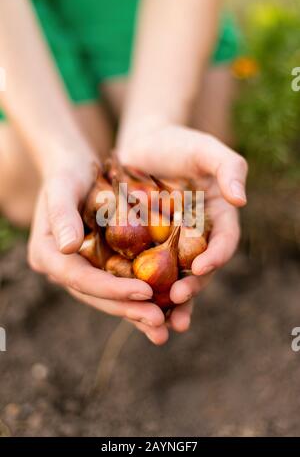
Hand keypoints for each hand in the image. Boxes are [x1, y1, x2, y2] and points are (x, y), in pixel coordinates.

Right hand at [27, 161, 169, 345]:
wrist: (77, 169)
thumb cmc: (68, 174)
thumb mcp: (62, 187)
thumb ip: (61, 215)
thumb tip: (65, 246)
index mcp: (47, 254)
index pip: (78, 278)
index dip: (111, 289)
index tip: (144, 292)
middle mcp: (64, 268)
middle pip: (96, 295)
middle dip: (128, 309)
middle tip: (159, 322)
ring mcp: (83, 270)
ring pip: (109, 297)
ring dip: (136, 313)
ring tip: (164, 327)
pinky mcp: (101, 266)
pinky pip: (120, 284)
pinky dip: (140, 298)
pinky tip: (165, 310)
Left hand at [118, 122, 247, 341]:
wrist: (142, 144)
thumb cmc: (178, 142)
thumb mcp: (205, 149)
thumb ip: (229, 169)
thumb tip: (241, 201)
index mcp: (217, 218)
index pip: (223, 241)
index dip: (217, 256)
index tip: (204, 266)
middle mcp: (197, 237)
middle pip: (199, 269)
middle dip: (192, 287)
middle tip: (178, 299)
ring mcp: (171, 244)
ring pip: (173, 278)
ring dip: (169, 302)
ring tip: (161, 324)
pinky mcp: (146, 247)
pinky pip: (145, 271)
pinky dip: (142, 290)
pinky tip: (133, 308)